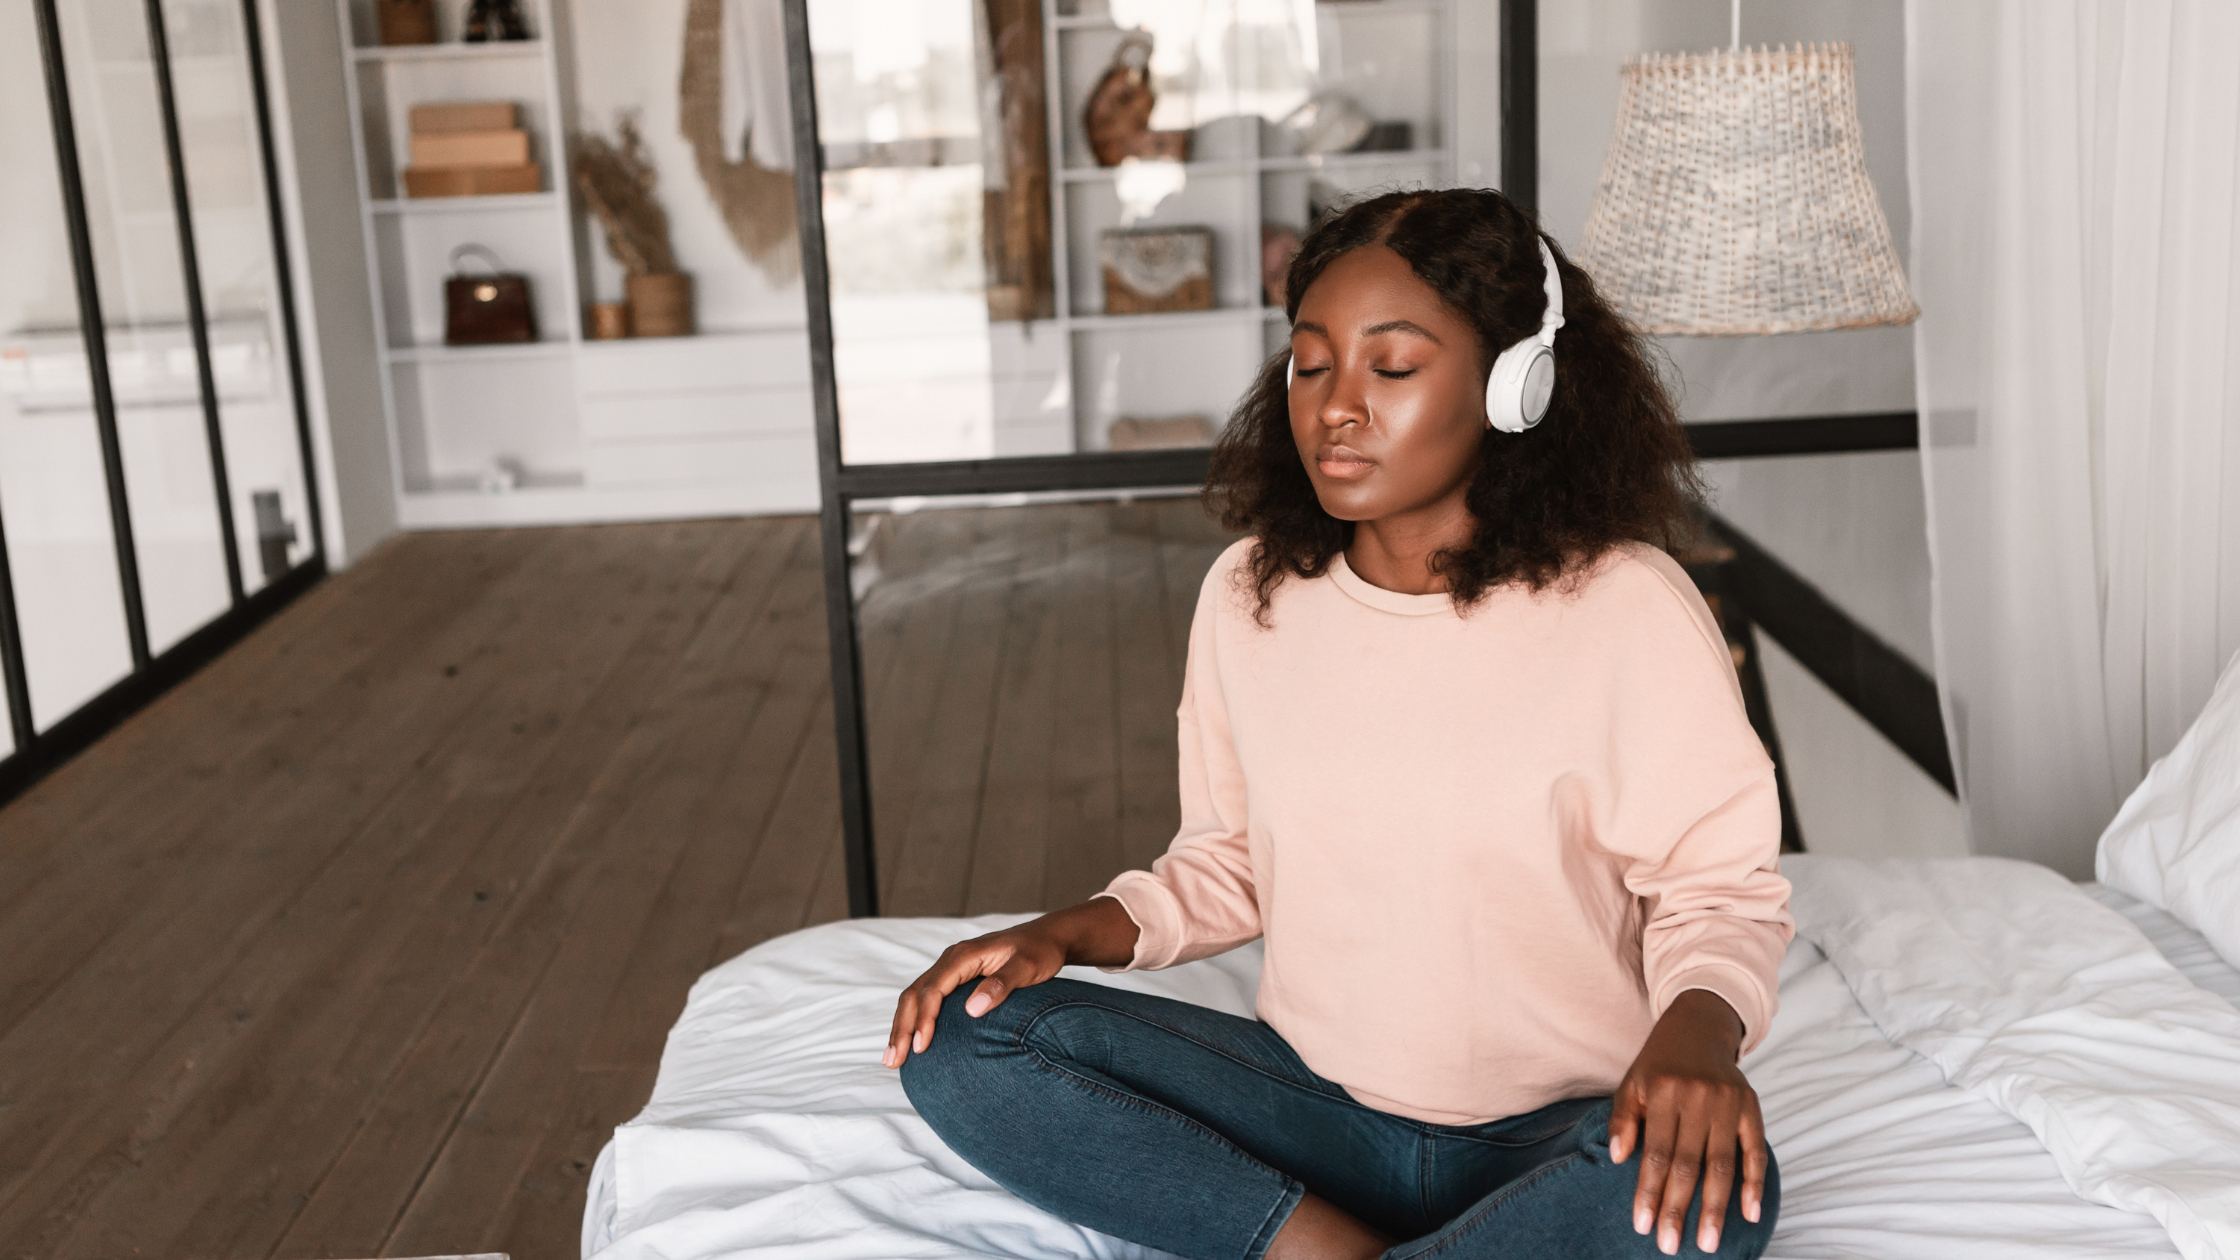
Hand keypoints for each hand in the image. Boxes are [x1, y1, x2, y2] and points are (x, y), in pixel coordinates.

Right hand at [882, 897, 1138, 1069]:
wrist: (1047, 938)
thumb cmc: (1040, 952)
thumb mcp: (1027, 967)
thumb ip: (1002, 984)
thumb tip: (973, 1009)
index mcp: (964, 955)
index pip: (933, 989)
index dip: (924, 1019)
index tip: (921, 1048)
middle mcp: (951, 960)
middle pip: (915, 994)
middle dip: (901, 1027)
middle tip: (893, 1061)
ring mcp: (951, 969)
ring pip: (915, 998)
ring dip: (902, 1026)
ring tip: (892, 1059)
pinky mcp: (955, 979)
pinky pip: (926, 999)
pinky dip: (914, 1021)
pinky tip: (911, 1042)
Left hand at [1607, 990, 1765, 1255]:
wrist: (1698, 1027)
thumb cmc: (1658, 1064)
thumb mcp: (1631, 1083)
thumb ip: (1623, 1119)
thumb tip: (1617, 1159)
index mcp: (1662, 1091)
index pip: (1655, 1153)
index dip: (1649, 1191)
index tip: (1642, 1226)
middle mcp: (1697, 1096)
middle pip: (1687, 1163)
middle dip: (1678, 1208)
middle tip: (1671, 1245)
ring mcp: (1727, 1102)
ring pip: (1722, 1164)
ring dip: (1716, 1207)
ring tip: (1709, 1241)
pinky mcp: (1751, 1106)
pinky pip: (1754, 1150)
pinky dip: (1754, 1182)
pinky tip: (1750, 1213)